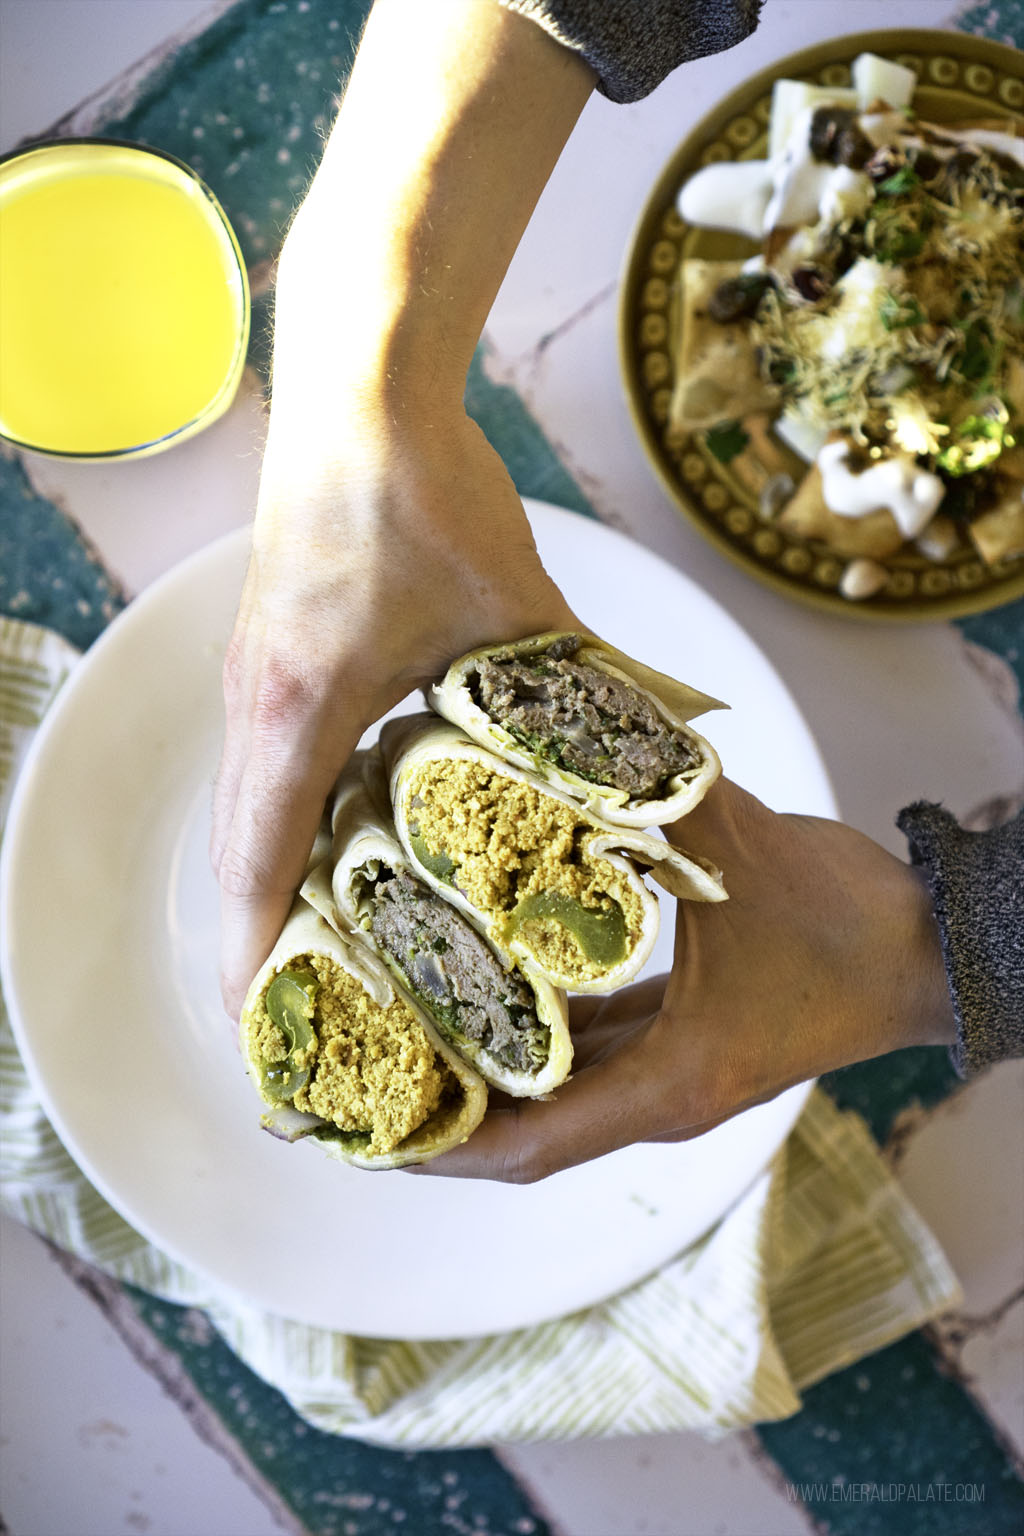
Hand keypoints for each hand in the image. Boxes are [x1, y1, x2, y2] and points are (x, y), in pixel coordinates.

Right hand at [211, 405, 577, 1017]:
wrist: (361, 389)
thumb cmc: (423, 490)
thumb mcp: (515, 608)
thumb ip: (577, 689)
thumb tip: (649, 753)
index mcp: (303, 708)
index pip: (260, 863)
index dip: (262, 955)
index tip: (273, 1026)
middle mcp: (257, 702)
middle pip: (237, 853)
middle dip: (262, 939)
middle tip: (305, 1012)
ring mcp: (253, 676)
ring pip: (244, 809)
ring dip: (269, 882)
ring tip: (318, 950)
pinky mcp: (269, 652)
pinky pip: (260, 764)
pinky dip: (283, 822)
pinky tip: (338, 841)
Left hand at [409, 777, 955, 1180]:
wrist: (933, 952)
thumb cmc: (851, 928)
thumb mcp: (742, 854)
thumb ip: (655, 794)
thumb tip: (577, 734)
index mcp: (668, 1085)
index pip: (529, 1146)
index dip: (442, 1149)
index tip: (364, 1137)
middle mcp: (660, 1095)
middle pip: (527, 1127)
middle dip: (443, 1107)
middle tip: (356, 1068)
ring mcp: (674, 1071)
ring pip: (557, 1088)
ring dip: (485, 1067)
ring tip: (402, 1024)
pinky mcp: (688, 1040)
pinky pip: (594, 1047)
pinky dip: (537, 1027)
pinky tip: (490, 979)